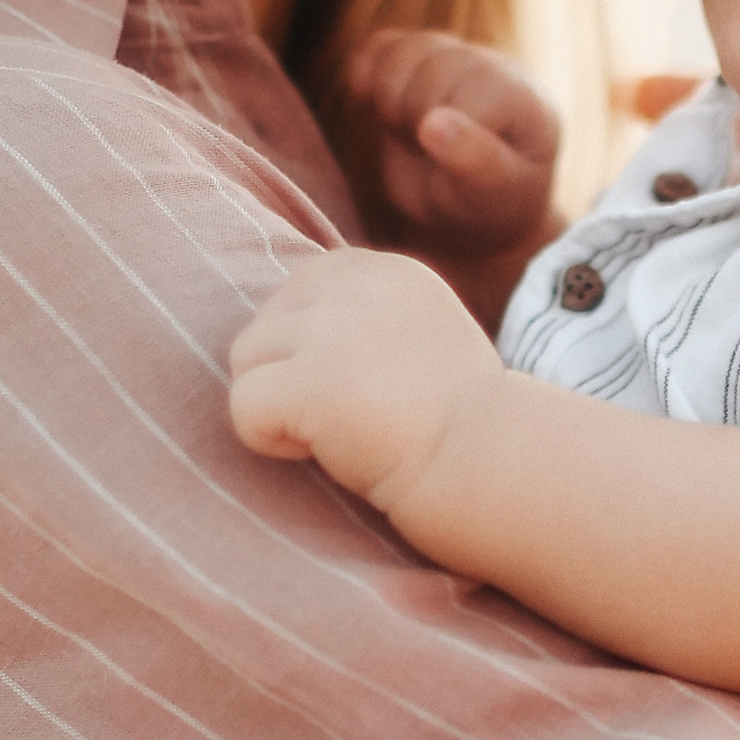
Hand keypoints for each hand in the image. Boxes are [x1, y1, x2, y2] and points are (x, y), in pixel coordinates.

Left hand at [228, 248, 499, 518]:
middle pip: (263, 326)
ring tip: (341, 433)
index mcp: (385, 271)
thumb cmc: (459, 424)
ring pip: (245, 362)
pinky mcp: (311, 380)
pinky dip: (271, 442)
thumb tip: (279, 332)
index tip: (369, 388)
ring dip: (279, 408)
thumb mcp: (418, 338)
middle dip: (289, 377)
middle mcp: (357, 282)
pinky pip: (242, 409)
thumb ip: (361, 317)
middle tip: (354, 417)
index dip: (314, 352)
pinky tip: (328, 451)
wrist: (497, 468)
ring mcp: (333, 328)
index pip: (297, 295)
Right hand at [347, 28, 558, 266]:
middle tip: (424, 150)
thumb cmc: (489, 206)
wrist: (471, 208)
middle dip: (414, 113)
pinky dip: (365, 70)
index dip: (446, 127)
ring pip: (406, 48)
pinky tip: (368, 100)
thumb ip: (473, 159)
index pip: (475, 88)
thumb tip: (432, 123)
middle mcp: (494, 68)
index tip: (449, 164)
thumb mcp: (491, 195)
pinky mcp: (419, 63)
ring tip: (404, 130)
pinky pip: (383, 45)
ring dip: (389, 95)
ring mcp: (456, 58)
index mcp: (525, 99)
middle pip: (436, 63)